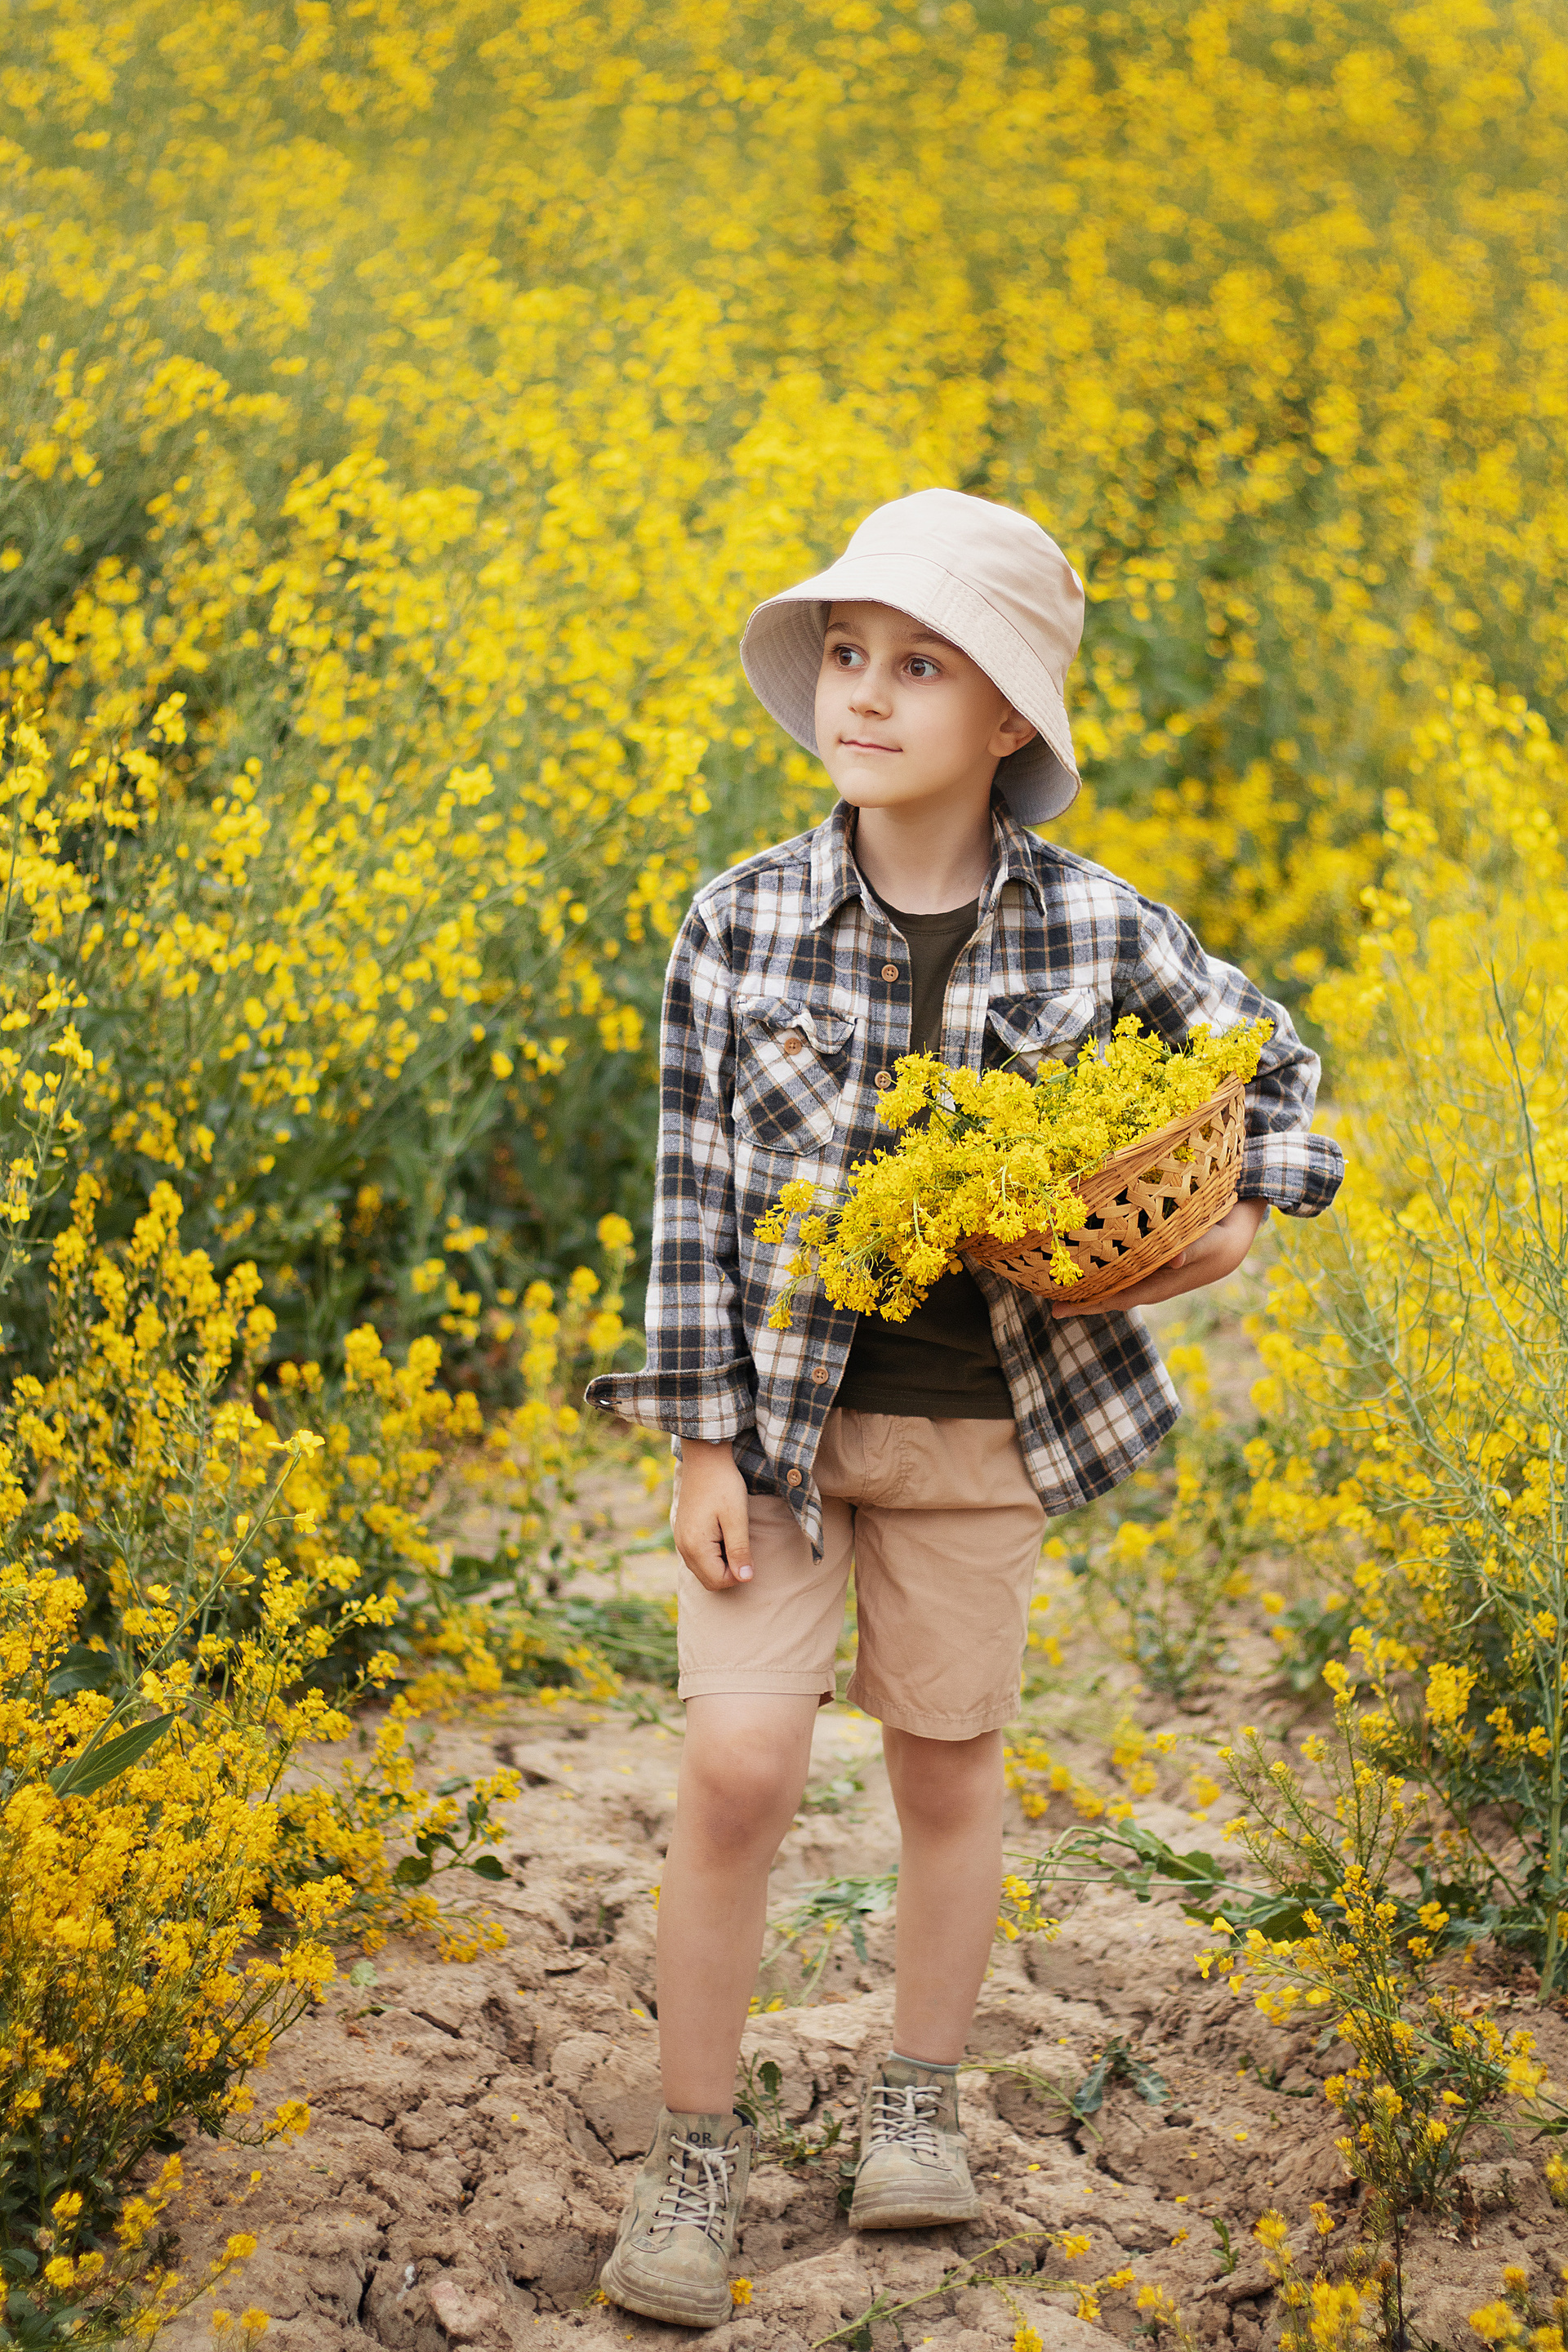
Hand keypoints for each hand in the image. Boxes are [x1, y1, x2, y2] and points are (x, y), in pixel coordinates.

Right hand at [672, 1437, 753, 1588]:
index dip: (739, 1574)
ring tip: (732, 1536)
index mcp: (695, 1546)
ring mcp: (680, 1539)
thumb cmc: (724, 1485)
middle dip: (729, 1571)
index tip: (748, 1551)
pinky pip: (697, 1556)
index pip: (719, 1581)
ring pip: (703, 1569)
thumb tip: (745, 1578)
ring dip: (721, 1562)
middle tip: (741, 1544)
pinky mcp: (682, 1531)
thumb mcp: (737, 1518)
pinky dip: (712, 1553)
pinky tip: (722, 1532)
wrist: (705, 1458)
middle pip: (709, 1580)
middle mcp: (682, 1546)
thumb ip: (739, 1550)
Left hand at [1048, 1197, 1268, 1318]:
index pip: (1119, 1297)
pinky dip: (1107, 1270)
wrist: (1247, 1221)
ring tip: (1065, 1288)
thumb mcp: (1212, 1238)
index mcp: (1166, 1282)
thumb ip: (1191, 1247)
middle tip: (1053, 1306)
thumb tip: (1172, 1259)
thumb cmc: (1227, 1229)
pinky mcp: (1160, 1258)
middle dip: (1086, 1301)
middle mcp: (1159, 1281)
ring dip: (1094, 1286)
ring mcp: (1159, 1271)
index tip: (1060, 1309)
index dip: (1090, 1303)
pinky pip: (1127, 1269)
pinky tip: (1093, 1264)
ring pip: (1120, 1283)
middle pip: (1115, 1295)